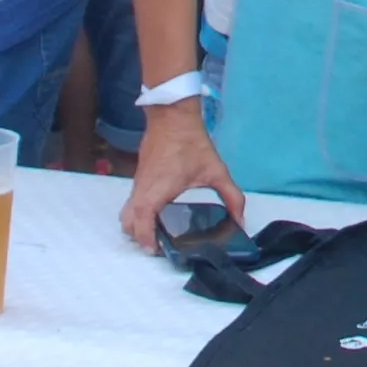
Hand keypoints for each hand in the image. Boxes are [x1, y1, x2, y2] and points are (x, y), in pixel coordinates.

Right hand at [118, 103, 244, 247]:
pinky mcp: (139, 177)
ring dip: (136, 225)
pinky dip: (138, 213)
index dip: (146, 239)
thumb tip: (240, 220)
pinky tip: (158, 214)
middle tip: (159, 244)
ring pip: (126, 212)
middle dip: (139, 237)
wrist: (172, 116)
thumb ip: (231, 196)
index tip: (157, 250)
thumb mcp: (216, 170)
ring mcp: (138, 183)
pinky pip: (132, 201)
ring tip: (158, 232)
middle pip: (127, 221)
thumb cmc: (192, 143)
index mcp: (157, 190)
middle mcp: (143, 189)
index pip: (141, 221)